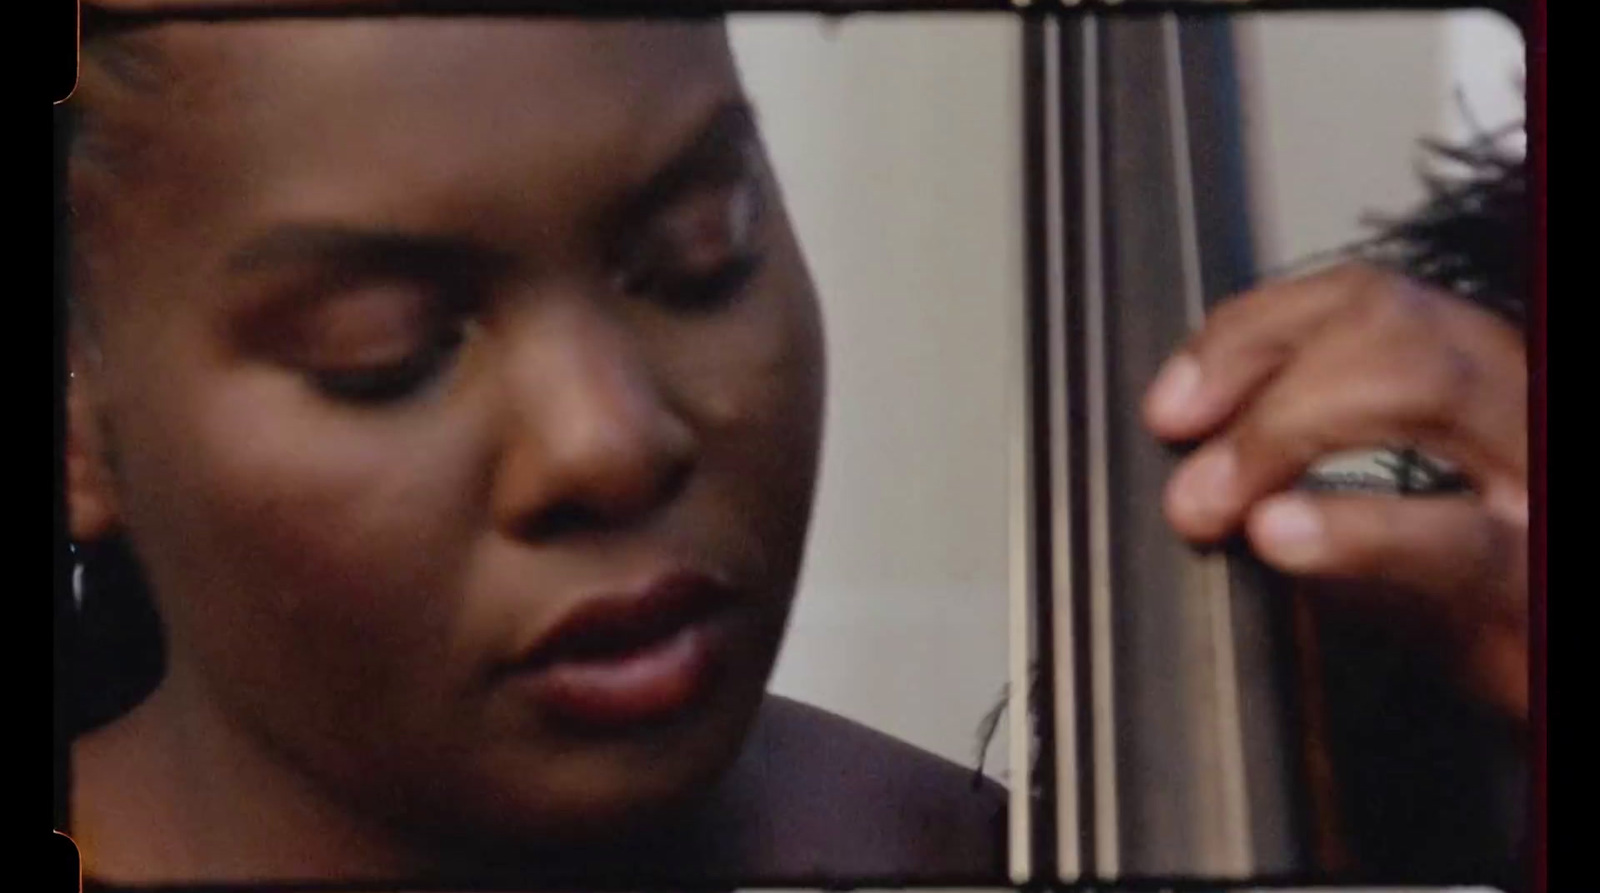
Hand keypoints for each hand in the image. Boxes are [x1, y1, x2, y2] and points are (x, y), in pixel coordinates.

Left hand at [1142, 263, 1528, 724]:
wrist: (1568, 688)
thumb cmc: (1498, 618)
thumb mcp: (1396, 538)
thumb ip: (1313, 489)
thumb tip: (1197, 467)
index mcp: (1485, 388)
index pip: (1364, 301)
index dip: (1250, 332)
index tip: (1173, 399)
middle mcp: (1523, 409)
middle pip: (1385, 318)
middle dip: (1254, 367)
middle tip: (1179, 449)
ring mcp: (1539, 487)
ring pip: (1422, 385)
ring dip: (1281, 431)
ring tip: (1211, 499)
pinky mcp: (1536, 585)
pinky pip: (1454, 542)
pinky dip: (1353, 529)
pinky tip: (1282, 535)